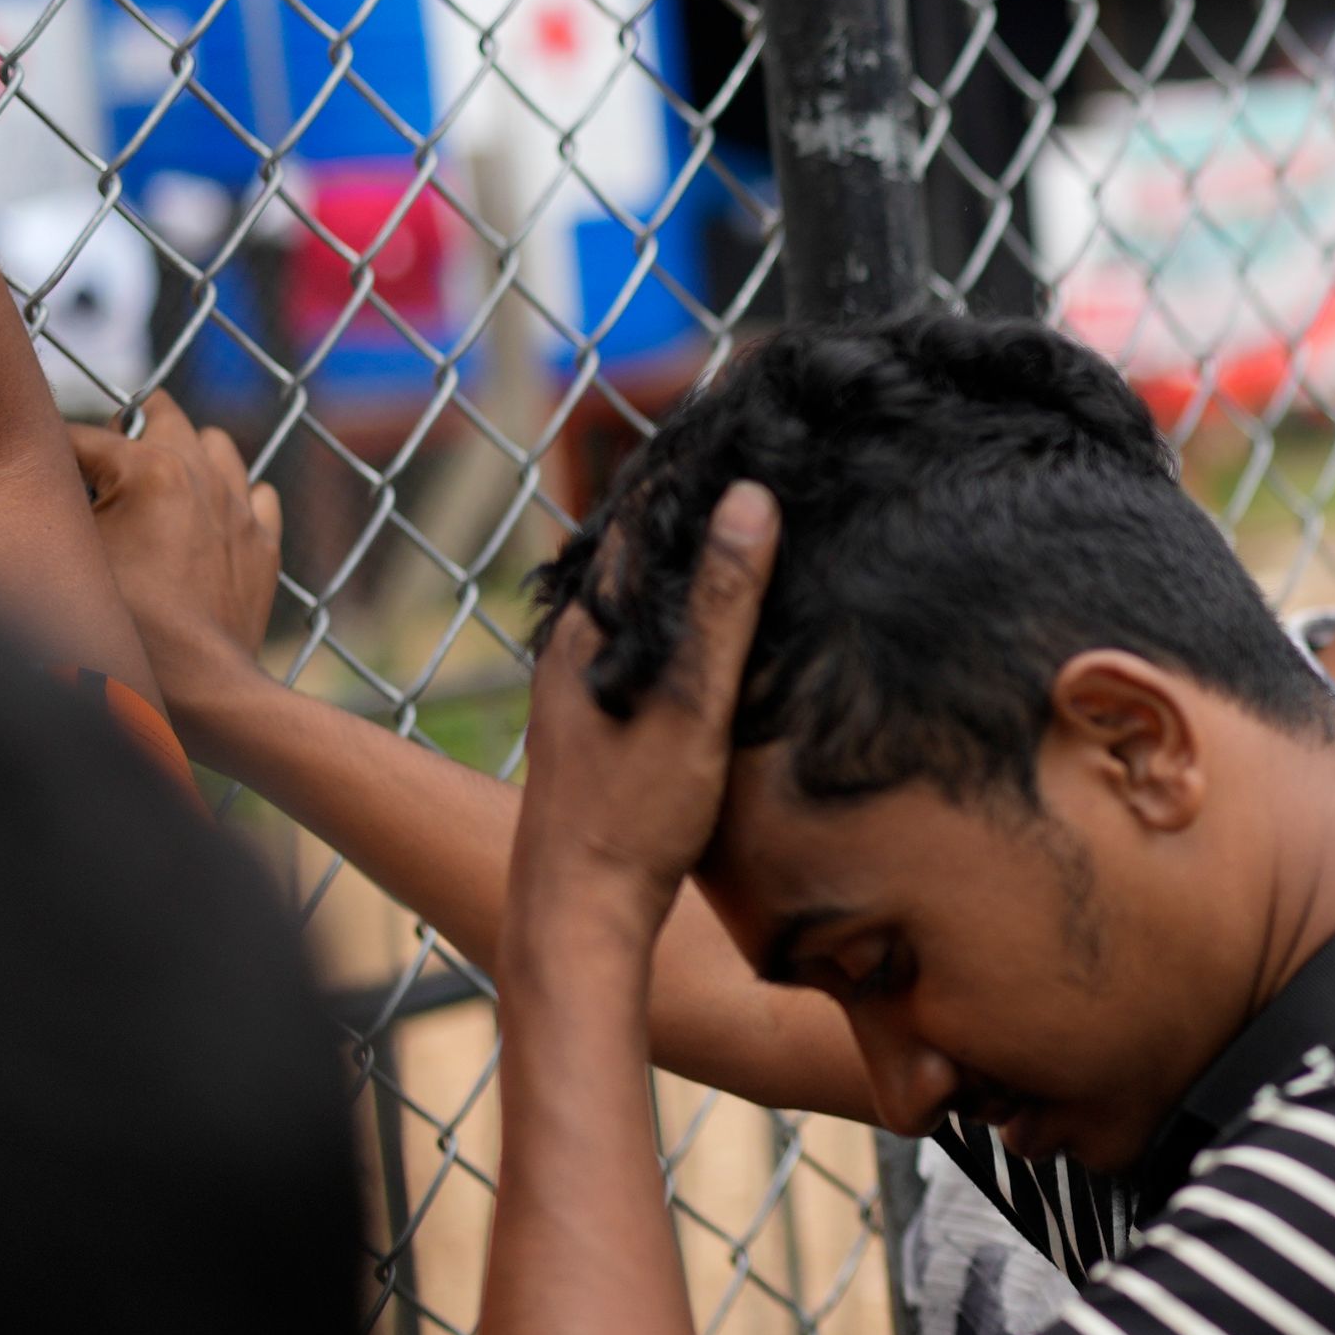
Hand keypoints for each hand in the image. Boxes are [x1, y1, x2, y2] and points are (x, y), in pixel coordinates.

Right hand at [69, 391, 283, 725]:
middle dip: (128, 426)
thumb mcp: (73, 552)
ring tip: (154, 474)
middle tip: (99, 453)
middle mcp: (206, 475)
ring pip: (217, 446)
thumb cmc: (128, 624)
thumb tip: (53, 484)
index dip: (51, 452)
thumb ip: (58, 503)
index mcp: (152, 468)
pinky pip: (255, 494)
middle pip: (162, 416)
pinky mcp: (264, 544)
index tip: (34, 463)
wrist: (200, 687)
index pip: (83, 437)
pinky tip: (207, 514)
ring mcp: (242, 509)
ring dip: (185, 450)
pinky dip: (231, 494)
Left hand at [513, 485, 776, 922]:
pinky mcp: (599, 723)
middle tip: (758, 458)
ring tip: (747, 524)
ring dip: (687, 562)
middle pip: (639, 552)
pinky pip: (644, 643)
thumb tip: (749, 499)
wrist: (579, 916)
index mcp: (591, 626)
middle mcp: (575, 646)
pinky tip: (715, 630)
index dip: (694, 466)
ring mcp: (582, 686)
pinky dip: (682, 616)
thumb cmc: (632, 816)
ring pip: (640, 600)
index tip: (745, 419)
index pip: (644, 514)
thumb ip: (724, 606)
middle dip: (692, 506)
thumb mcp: (692, 705)